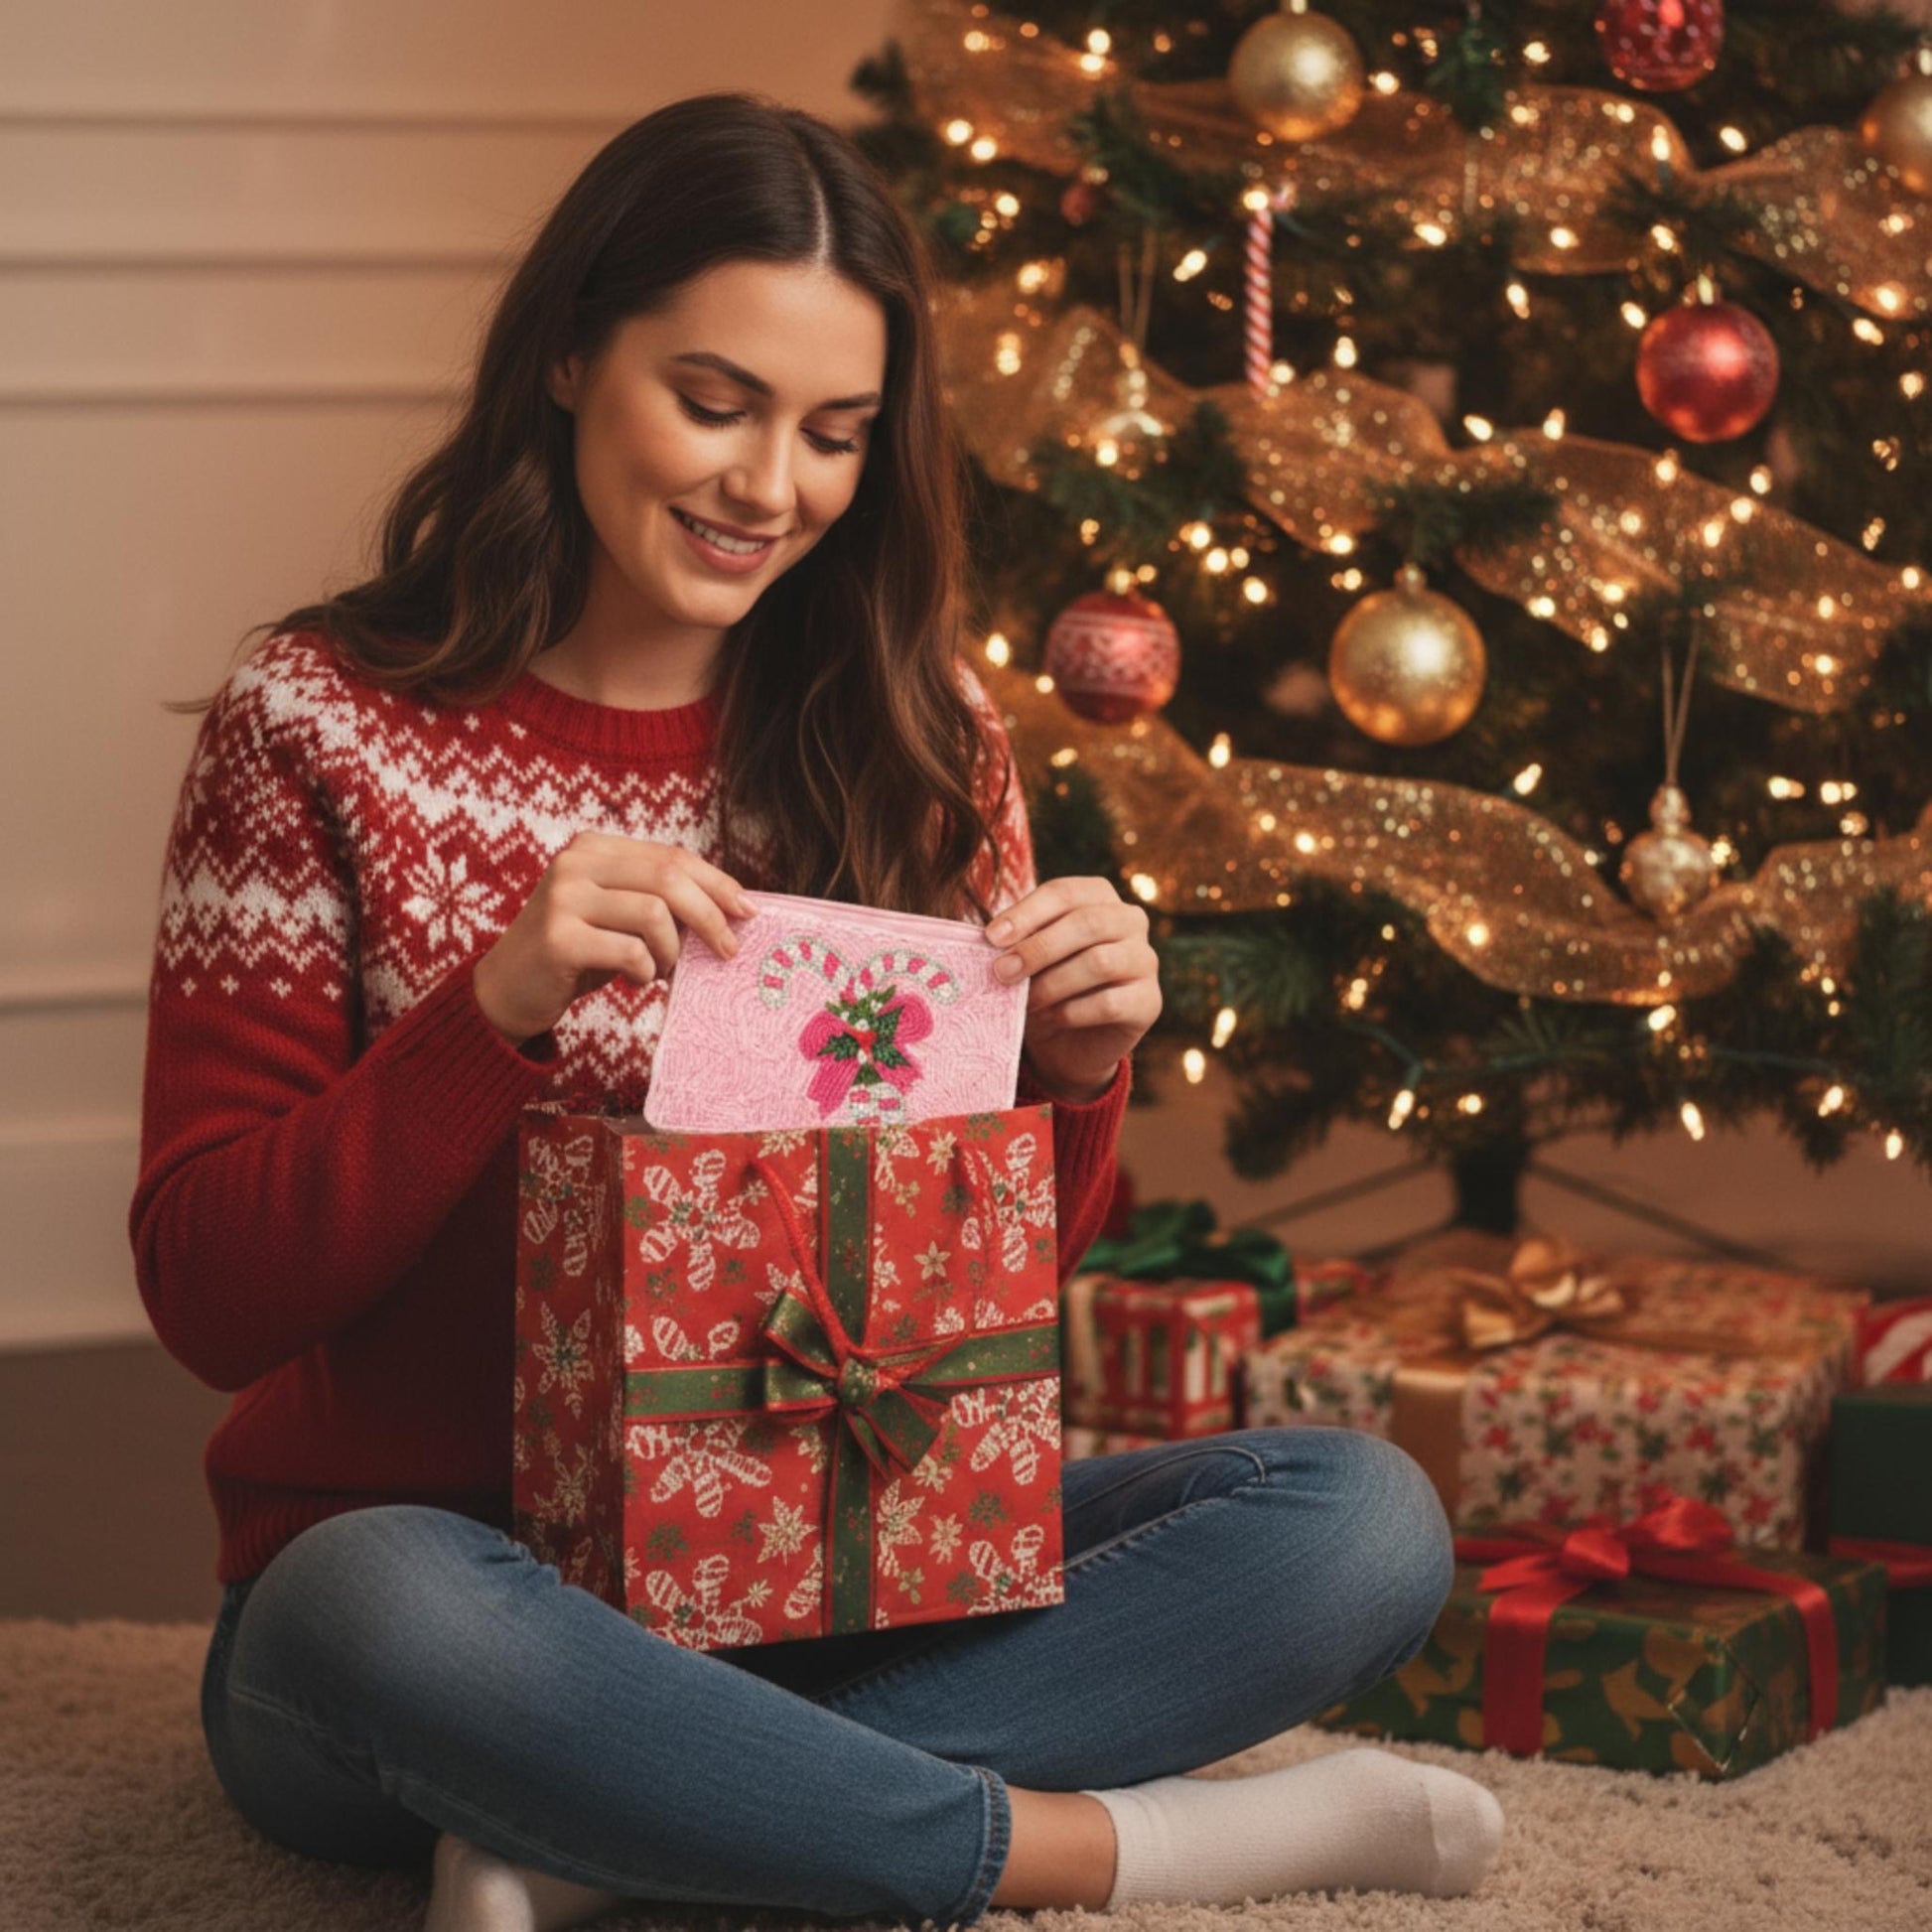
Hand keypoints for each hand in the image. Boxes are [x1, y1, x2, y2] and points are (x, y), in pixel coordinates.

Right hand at [473, 832, 753, 1045]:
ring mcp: (563, 897)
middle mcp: (575, 862)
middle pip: (668, 877)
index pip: (671, 856)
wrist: (506, 991)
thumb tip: (731, 910)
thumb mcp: (617, 917)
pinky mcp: (557, 937)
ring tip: (661, 971)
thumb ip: (659, 901)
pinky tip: (634, 981)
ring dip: (672, 952)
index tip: (747, 910)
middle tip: (728, 949)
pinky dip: (645, 971)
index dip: (716, 882)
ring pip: (654, 914)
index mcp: (595, 848)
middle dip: (710, 915)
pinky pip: (630, 951)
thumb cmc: (576, 954)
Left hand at [984, 877, 1160, 1102]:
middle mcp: (1130, 921)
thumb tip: (991, 939)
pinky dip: (1071, 1012)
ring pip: (1100, 962)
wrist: (1072, 1040)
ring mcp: (1145, 961)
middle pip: (1087, 923)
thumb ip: (1017, 941)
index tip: (991, 937)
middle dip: (1038, 948)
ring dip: (1053, 983)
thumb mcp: (1029, 956)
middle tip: (1002, 972)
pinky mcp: (1149, 1002)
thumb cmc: (1047, 983)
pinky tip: (1050, 1018)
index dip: (1026, 913)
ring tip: (1025, 1000)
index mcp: (1099, 896)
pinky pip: (1109, 1003)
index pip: (1064, 893)